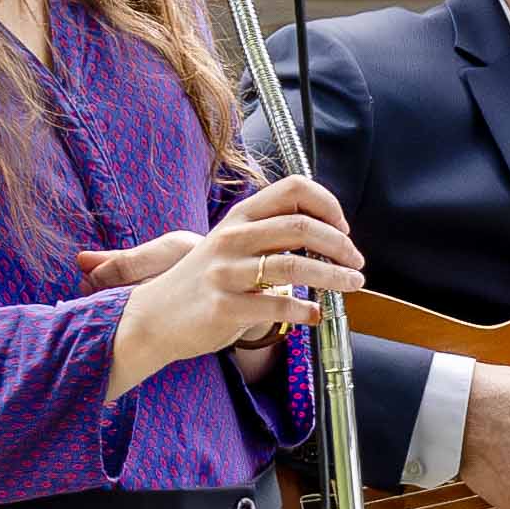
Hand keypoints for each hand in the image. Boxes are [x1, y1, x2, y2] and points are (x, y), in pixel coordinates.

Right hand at [97, 175, 361, 395]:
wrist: (153, 319)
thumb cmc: (200, 282)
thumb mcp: (229, 245)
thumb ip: (267, 235)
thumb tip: (322, 234)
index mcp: (239, 217)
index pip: (294, 189)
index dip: (328, 205)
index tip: (343, 228)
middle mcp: (233, 239)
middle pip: (302, 226)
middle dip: (340, 245)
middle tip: (356, 263)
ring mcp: (226, 273)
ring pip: (295, 265)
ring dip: (334, 276)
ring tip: (352, 285)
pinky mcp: (224, 307)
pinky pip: (277, 304)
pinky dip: (305, 310)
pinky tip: (315, 315)